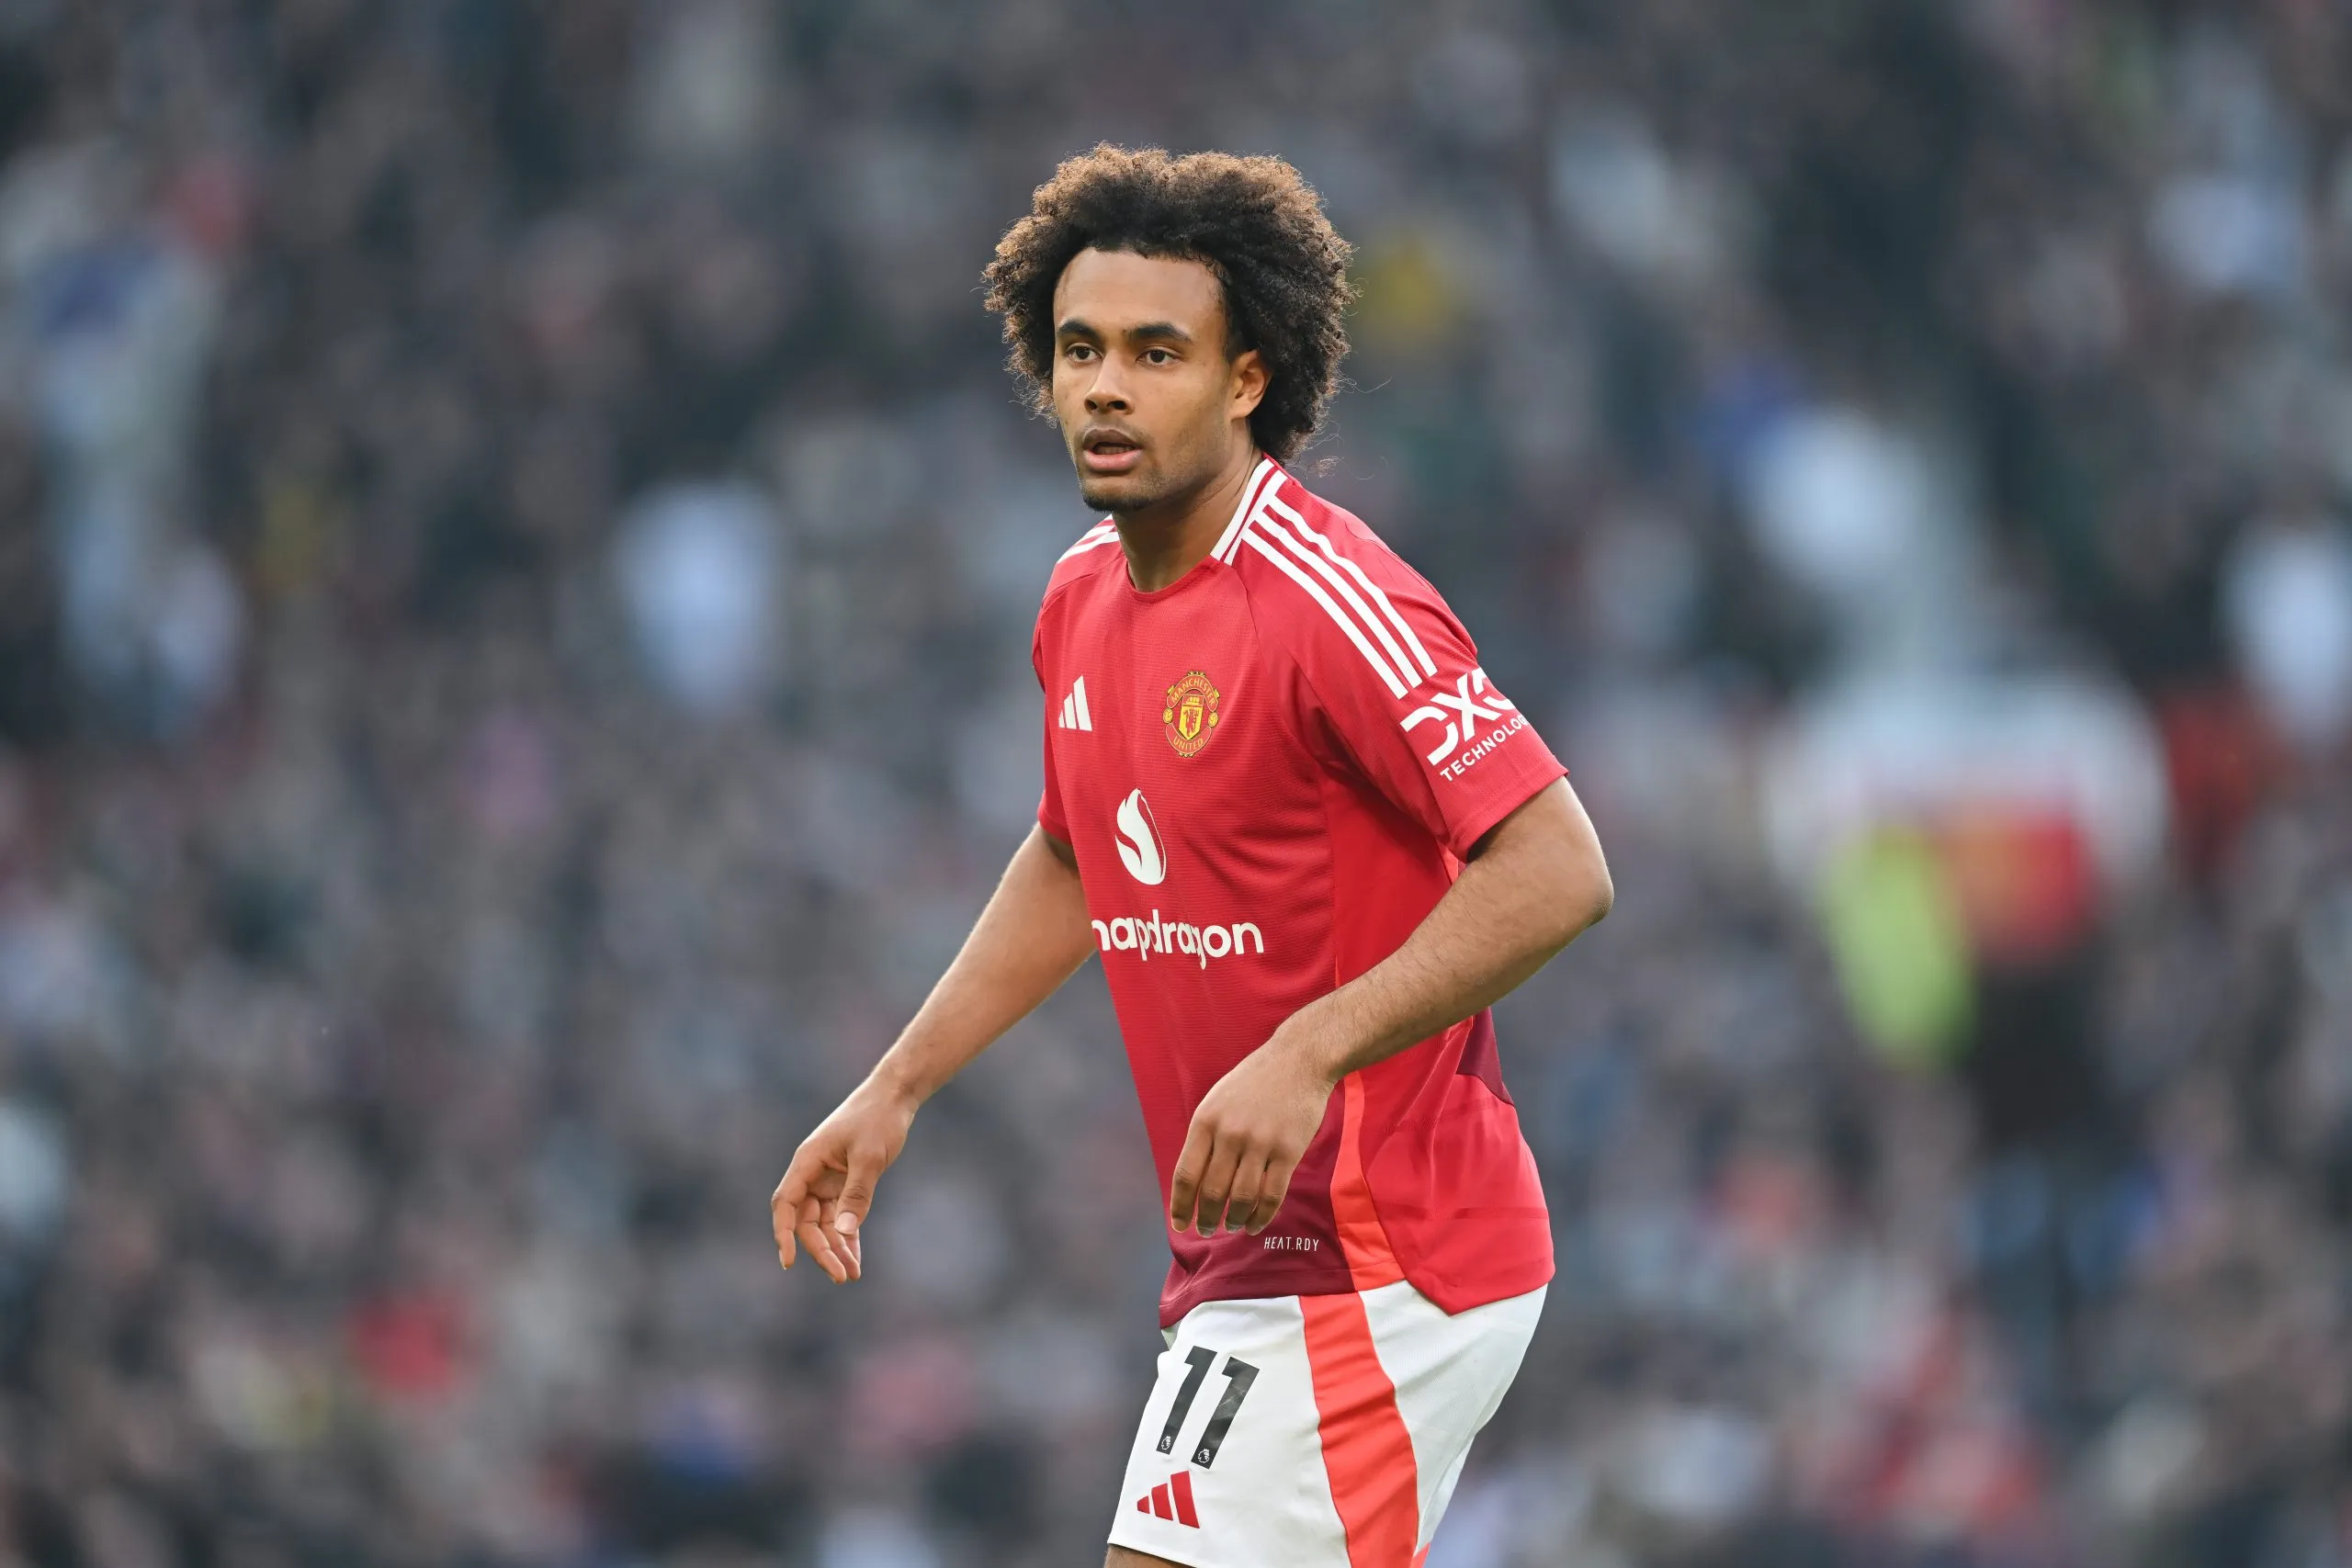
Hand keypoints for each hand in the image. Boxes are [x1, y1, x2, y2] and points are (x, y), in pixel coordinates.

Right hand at [771, 1080, 916, 1282]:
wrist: (894, 1097)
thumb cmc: (878, 1119)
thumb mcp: (869, 1157)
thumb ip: (856, 1194)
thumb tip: (843, 1232)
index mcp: (807, 1162)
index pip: (786, 1205)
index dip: (783, 1234)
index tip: (788, 1261)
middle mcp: (812, 1173)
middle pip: (806, 1221)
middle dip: (821, 1249)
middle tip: (841, 1276)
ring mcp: (828, 1179)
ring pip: (824, 1222)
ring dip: (837, 1248)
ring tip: (852, 1274)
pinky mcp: (845, 1183)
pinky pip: (841, 1216)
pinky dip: (848, 1235)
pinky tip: (855, 1257)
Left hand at [1168, 1028, 1340, 1236]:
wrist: (1298, 1060)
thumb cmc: (1254, 1081)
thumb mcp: (1216, 1101)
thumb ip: (1205, 1137)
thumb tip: (1193, 1180)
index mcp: (1206, 1121)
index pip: (1186, 1174)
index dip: (1180, 1205)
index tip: (1179, 1224)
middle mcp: (1230, 1134)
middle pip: (1212, 1192)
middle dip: (1207, 1218)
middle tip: (1206, 1230)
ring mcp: (1260, 1144)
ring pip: (1242, 1198)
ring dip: (1234, 1220)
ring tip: (1232, 1227)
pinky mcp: (1288, 1152)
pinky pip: (1272, 1195)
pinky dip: (1261, 1216)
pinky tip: (1255, 1224)